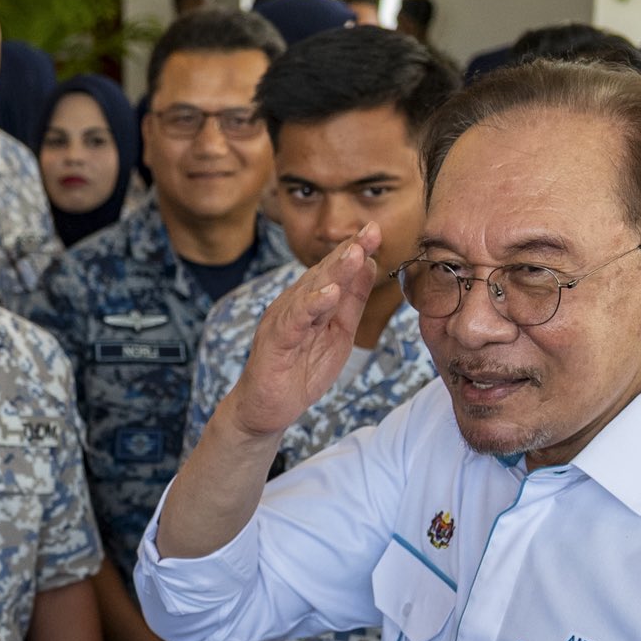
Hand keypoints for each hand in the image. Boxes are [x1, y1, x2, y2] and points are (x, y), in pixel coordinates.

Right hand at [223, 229, 381, 437]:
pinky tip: (329, 294)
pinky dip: (311, 305)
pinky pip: (294, 321)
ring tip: (355, 253)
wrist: (264, 410)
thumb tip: (369, 264)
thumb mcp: (338, 333)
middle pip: (323, 273)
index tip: (376, 230)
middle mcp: (294, 304)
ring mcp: (283, 322)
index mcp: (310, 301)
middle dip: (347, 251)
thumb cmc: (299, 372)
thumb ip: (352, 301)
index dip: (355, 250)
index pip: (334, 270)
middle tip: (370, 231)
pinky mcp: (275, 342)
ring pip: (309, 291)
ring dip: (333, 271)